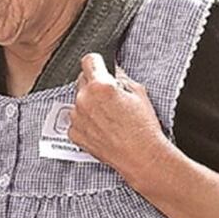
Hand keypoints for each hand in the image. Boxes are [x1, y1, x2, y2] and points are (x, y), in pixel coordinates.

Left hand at [69, 54, 165, 175]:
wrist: (141, 157)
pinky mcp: (75, 134)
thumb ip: (121, 77)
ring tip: (108, 116)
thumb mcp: (139, 93)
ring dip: (89, 103)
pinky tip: (102, 127)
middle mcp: (84, 100)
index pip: (88, 60)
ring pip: (78, 101)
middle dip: (94, 84)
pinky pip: (76, 120)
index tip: (100, 66)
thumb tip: (114, 71)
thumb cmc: (143, 128)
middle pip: (82, 80)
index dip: (97, 63)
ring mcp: (77, 118)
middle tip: (110, 96)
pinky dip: (86, 121)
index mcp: (100, 86)